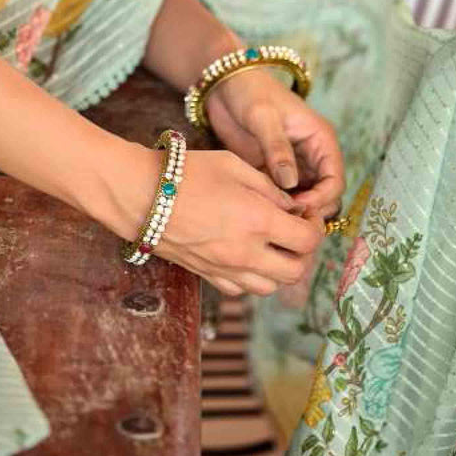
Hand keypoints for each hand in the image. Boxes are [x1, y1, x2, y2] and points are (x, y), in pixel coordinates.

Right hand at [121, 144, 324, 296]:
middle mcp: (245, 253)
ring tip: (271, 243)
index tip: (306, 213)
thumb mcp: (234, 165)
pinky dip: (253, 277)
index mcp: (257, 221)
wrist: (140, 196)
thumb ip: (269, 188)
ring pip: (271, 287)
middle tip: (293, 229)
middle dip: (303, 252)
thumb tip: (291, 207)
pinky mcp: (207, 276)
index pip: (307, 240)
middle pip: (296, 271)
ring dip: (280, 268)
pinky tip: (247, 254)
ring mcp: (225, 269)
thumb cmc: (185, 173)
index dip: (316, 226)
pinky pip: (242, 290)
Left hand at [204, 66, 343, 221]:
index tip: (296, 208)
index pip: (335, 180)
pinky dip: (277, 207)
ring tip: (273, 219)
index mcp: (320, 139)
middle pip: (325, 196)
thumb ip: (277, 148)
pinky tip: (260, 212)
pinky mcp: (273, 172)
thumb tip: (290, 183)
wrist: (223, 84)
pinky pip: (283, 197)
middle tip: (285, 219)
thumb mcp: (263, 116)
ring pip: (305, 200)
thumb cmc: (249, 91)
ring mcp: (293, 166)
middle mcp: (312, 155)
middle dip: (311, 211)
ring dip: (294, 213)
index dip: (321, 199)